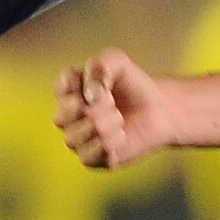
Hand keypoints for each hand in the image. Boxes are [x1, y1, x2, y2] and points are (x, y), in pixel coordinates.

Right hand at [54, 48, 176, 168]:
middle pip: (61, 117)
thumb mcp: (117, 62)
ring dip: (102, 128)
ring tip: (119, 120)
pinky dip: (106, 146)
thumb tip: (91, 92)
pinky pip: (86, 157)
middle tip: (113, 104)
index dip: (84, 87)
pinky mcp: (92, 158)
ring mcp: (78, 138)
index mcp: (68, 91)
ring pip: (73, 139)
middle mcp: (68, 116)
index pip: (62, 88)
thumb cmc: (133, 84)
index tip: (106, 85)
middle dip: (93, 110)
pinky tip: (121, 136)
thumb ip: (100, 65)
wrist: (157, 110)